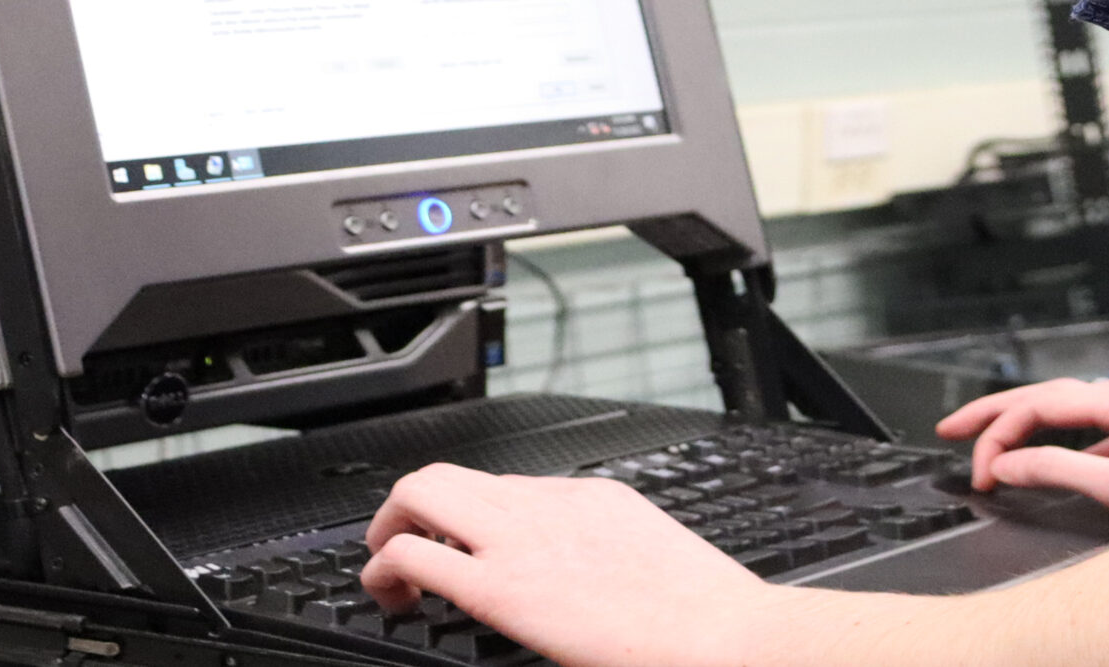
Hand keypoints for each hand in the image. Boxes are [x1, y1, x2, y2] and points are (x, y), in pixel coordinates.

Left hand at [361, 463, 786, 666]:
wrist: (722, 634)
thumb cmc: (700, 614)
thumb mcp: (648, 557)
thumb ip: (606, 557)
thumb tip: (585, 586)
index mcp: (589, 499)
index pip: (503, 487)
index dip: (469, 519)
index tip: (461, 548)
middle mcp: (547, 504)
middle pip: (448, 474)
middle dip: (408, 508)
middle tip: (400, 549)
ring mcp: (520, 539)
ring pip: (422, 493)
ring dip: (390, 528)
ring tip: (389, 571)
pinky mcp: (500, 588)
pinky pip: (419, 554)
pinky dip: (387, 568)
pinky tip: (391, 597)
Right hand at [935, 375, 1108, 527]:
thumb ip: (1061, 471)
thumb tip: (1007, 463)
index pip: (1044, 404)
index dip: (1002, 433)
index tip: (979, 469)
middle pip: (1048, 395)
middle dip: (995, 413)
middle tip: (948, 427)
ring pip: (1066, 408)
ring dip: (1023, 423)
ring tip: (984, 435)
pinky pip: (1087, 429)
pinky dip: (1055, 440)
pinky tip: (1043, 457)